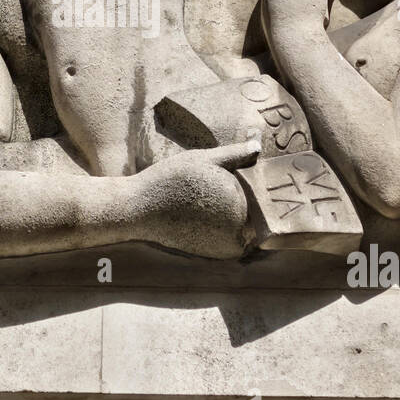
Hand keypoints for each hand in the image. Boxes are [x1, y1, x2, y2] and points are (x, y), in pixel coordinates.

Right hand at [132, 140, 262, 258]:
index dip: (246, 183)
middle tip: (210, 191)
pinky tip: (201, 216)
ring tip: (203, 203)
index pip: (258, 193)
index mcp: (241, 202)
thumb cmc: (171, 180)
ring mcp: (227, 244)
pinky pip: (230, 239)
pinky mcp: (215, 254)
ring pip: (241, 225)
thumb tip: (259, 145)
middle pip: (251, 210)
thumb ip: (236, 154)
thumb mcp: (204, 159)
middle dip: (239, 200)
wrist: (140, 210)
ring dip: (231, 216)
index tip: (226, 181)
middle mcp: (239, 228)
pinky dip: (221, 229)